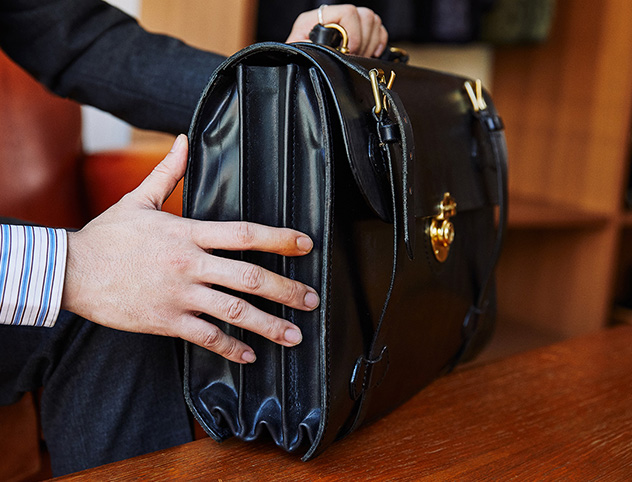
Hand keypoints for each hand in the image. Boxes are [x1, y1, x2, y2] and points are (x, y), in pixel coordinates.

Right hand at [62, 134, 318, 363]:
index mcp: (187, 233)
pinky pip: (206, 337)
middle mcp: (189, 265)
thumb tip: (183, 139)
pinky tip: (249, 355)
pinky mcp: (166, 320)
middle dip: (286, 290)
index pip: (245, 233)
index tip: (306, 245)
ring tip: (294, 335)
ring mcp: (179, 295)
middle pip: (249, 277)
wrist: (70, 271)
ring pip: (233, 312)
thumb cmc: (107, 236)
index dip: (280, 239)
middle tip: (311, 300)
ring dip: (268, 325)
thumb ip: (169, 172)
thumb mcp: (139, 199)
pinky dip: (230, 348)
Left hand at [286, 4, 387, 57]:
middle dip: (363, 41)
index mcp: (317, 19)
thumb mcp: (297, 53)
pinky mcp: (357, 33)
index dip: (353, 34)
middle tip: (354, 57)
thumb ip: (307, 48)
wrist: (298, 67)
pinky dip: (378, 42)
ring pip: (373, 21)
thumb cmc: (296, 60)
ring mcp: (346, 24)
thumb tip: (321, 47)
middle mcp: (333, 17)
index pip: (347, 12)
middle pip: (364, 15)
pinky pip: (378, 30)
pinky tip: (369, 54)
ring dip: (370, 43)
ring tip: (359, 57)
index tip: (349, 52)